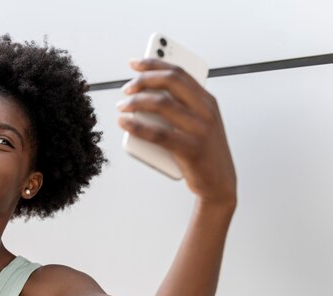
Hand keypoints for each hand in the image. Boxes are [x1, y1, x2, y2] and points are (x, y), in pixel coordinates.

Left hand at [116, 58, 236, 205]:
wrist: (220, 184)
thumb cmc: (203, 153)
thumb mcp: (197, 124)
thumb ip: (179, 109)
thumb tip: (145, 97)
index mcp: (207, 101)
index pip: (178, 72)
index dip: (154, 63)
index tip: (134, 63)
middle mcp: (206, 111)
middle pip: (170, 81)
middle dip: (143, 80)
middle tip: (126, 89)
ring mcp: (200, 129)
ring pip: (162, 104)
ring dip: (136, 103)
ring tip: (122, 107)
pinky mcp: (192, 149)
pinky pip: (159, 134)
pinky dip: (138, 126)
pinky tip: (125, 123)